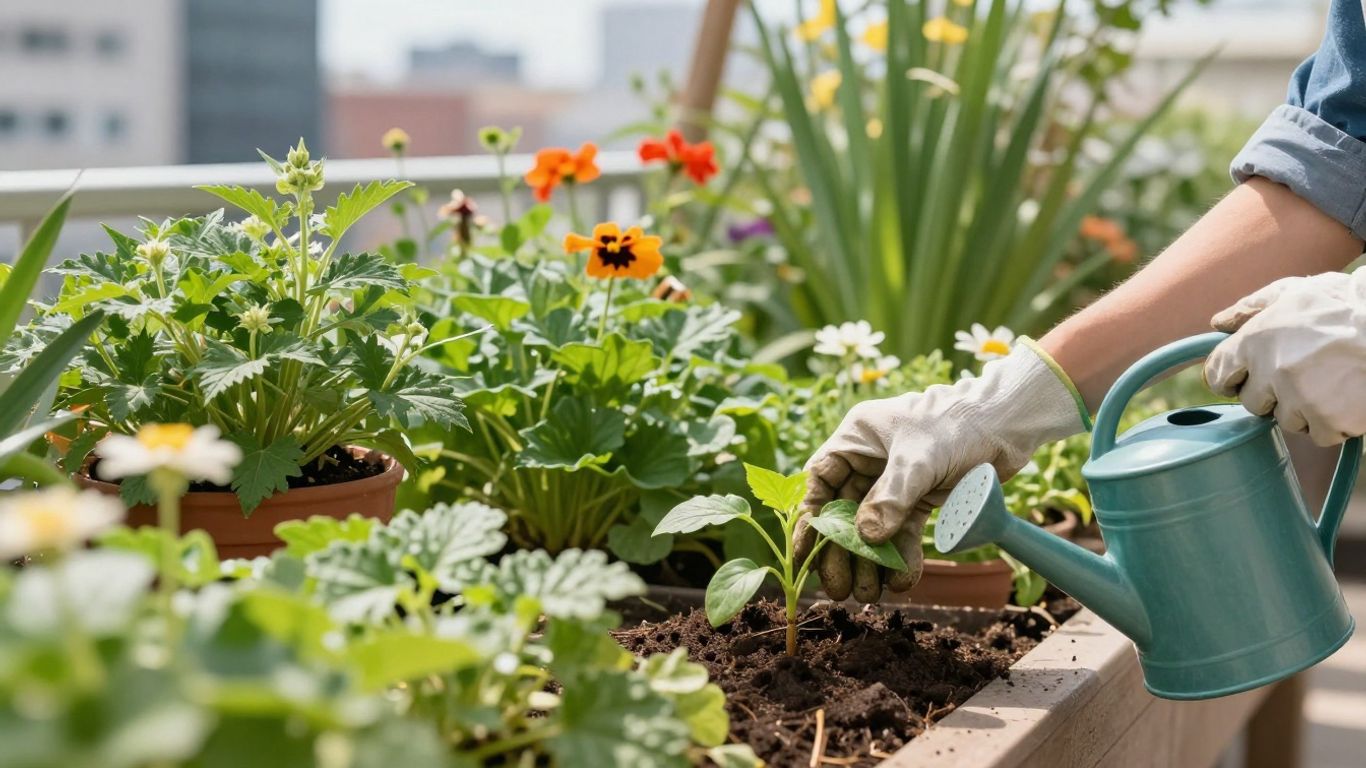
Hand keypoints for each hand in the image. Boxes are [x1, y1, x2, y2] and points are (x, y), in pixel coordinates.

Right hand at [795, 341, 1088, 601]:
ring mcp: (895, 481)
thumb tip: (867, 538)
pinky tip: (902, 582)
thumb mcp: (918, 459)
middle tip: (840, 590)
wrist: (1006, 424)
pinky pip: (904, 533)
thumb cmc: (955, 424)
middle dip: (842, 553)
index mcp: (857, 438)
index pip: (821, 481)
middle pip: (845, 512)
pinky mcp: (921, 498)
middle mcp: (870, 460)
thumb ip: (891, 498)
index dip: (810, 519)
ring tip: (870, 595)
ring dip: (871, 563)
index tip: (804, 555)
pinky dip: (902, 558)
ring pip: (874, 528)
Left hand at [1206, 271, 1365, 445]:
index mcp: (1256, 340)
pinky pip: (1321, 433)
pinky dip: (1334, 422)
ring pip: (1287, 420)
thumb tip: (1218, 323)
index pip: (1218, 373)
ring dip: (1305, 409)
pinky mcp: (1328, 421)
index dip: (1230, 377)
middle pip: (1253, 402)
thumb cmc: (1349, 304)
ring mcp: (1299, 399)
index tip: (1243, 378)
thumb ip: (1254, 305)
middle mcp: (1271, 372)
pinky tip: (1349, 398)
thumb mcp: (1298, 290)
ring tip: (1333, 381)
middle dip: (1272, 394)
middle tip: (1303, 375)